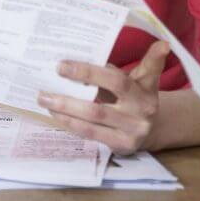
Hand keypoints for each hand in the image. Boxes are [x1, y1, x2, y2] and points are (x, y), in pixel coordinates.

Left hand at [36, 40, 169, 154]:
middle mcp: (141, 114)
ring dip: (65, 110)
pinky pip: (91, 134)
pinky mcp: (122, 146)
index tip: (62, 64)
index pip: (115, 81)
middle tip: (47, 82)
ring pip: (92, 121)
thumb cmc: (137, 94)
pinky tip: (56, 113)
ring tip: (44, 98)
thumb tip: (84, 54)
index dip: (90, 73)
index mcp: (144, 91)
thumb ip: (118, 67)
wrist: (154, 127)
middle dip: (69, 96)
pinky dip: (71, 123)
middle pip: (99, 107)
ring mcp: (132, 133)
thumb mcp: (141, 76)